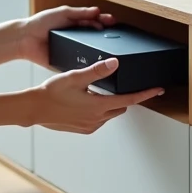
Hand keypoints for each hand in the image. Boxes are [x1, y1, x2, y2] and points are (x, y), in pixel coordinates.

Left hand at [16, 5, 114, 68]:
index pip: (93, 21)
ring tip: (108, 46)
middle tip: (114, 33)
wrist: (25, 39)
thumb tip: (96, 10)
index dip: (103, 21)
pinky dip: (88, 62)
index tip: (112, 21)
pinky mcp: (67, 61)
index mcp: (75, 23)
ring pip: (90, 50)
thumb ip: (79, 12)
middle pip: (95, 35)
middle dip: (105, 34)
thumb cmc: (40, 23)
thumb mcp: (62, 13)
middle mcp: (76, 36)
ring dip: (99, 49)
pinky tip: (96, 62)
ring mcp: (72, 49)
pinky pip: (80, 63)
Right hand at [30, 58, 162, 133]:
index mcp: (99, 105)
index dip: (146, 94)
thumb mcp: (75, 77)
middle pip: (121, 107)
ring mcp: (90, 125)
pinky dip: (99, 110)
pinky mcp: (82, 129)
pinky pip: (98, 120)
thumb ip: (97, 70)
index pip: (130, 100)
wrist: (34, 109)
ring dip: (110, 104)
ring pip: (109, 113)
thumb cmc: (51, 93)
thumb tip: (115, 63)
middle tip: (123, 86)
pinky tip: (86, 101)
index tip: (157, 90)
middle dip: (125, 97)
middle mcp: (97, 118)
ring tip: (97, 91)